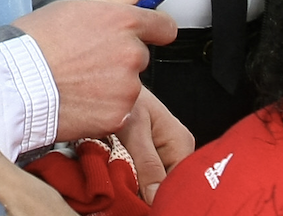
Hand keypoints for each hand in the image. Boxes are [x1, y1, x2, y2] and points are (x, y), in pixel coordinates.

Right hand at [11, 0, 174, 141]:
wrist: (14, 82)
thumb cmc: (34, 43)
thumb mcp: (71, 8)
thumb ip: (114, 0)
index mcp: (123, 22)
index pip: (164, 26)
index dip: (154, 30)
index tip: (145, 35)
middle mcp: (131, 54)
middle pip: (140, 56)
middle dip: (119, 59)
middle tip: (86, 61)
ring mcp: (128, 87)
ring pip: (129, 85)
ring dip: (111, 84)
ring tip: (77, 81)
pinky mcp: (119, 115)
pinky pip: (118, 109)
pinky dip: (102, 107)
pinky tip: (78, 99)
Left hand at [115, 85, 190, 201]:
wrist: (101, 80)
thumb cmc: (122, 96)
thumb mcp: (133, 129)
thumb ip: (147, 162)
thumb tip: (155, 198)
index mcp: (180, 142)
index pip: (179, 181)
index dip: (161, 195)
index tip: (141, 202)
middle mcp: (174, 149)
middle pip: (166, 183)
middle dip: (147, 191)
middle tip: (126, 190)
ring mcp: (159, 152)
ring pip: (151, 181)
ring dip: (135, 184)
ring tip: (119, 180)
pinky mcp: (142, 153)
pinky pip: (139, 173)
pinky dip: (127, 176)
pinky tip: (115, 174)